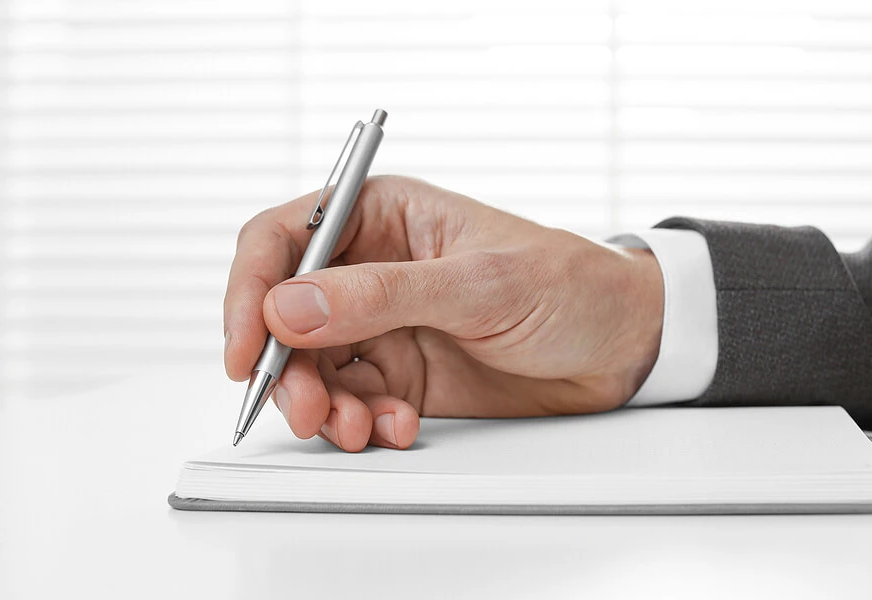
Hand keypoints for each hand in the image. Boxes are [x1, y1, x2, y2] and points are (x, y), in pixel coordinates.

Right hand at [224, 176, 663, 451]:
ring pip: (313, 368)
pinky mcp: (402, 373)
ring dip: (322, 404)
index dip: (250, 292)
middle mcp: (371, 269)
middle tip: (306, 410)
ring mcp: (384, 325)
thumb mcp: (479, 284)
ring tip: (357, 427)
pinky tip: (397, 427)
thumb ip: (382, 294)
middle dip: (286, 368)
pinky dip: (362, 422)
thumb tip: (288, 306)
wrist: (624, 344)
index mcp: (381, 216)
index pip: (281, 241)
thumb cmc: (569, 284)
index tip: (247, 348)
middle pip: (285, 316)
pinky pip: (353, 401)